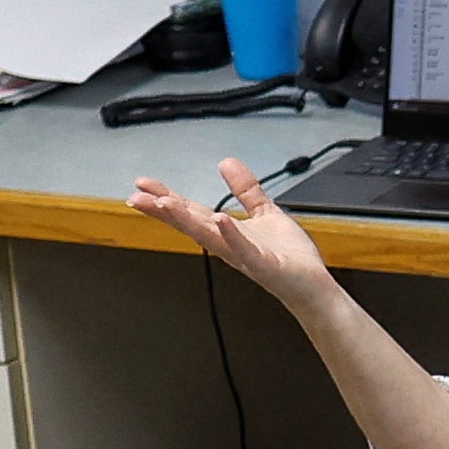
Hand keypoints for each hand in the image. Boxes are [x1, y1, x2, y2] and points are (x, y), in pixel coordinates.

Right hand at [122, 157, 335, 303]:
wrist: (312, 285)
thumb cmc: (289, 257)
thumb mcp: (264, 213)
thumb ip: (246, 190)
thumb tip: (226, 163)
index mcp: (227, 232)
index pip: (190, 211)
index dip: (166, 197)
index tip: (142, 184)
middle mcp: (228, 245)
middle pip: (190, 223)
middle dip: (163, 210)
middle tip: (136, 197)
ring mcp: (244, 255)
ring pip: (209, 236)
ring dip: (187, 220)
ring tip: (166, 203)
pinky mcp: (263, 264)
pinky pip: (244, 249)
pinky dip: (231, 235)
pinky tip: (220, 219)